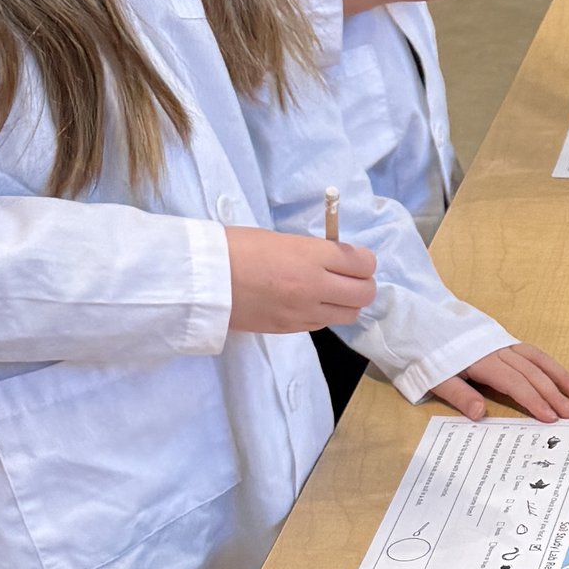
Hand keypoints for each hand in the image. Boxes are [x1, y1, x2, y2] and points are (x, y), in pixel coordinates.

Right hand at [226, 226, 376, 333]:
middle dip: (363, 284)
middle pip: (365, 293)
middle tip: (349, 277)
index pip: (363, 263)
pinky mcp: (290, 329)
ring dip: (346, 303)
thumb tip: (332, 259)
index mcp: (312, 256)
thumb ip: (312, 251)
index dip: (364, 261)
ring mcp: (303, 312)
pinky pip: (323, 324)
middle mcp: (314, 286)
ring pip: (349, 315)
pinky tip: (307, 303)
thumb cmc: (235, 248)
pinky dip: (323, 315)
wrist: (203, 280)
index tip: (355, 258)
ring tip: (330, 293)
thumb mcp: (280, 239)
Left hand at [426, 341, 568, 421]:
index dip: (533, 401)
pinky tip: (562, 377)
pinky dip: (550, 365)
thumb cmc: (427, 355)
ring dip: (560, 377)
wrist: (419, 322)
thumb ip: (459, 395)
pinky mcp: (504, 341)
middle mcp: (498, 350)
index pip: (515, 383)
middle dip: (554, 394)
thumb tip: (481, 413)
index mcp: (482, 361)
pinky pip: (533, 353)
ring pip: (538, 360)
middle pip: (532, 373)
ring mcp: (504, 343)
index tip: (550, 418)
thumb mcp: (435, 378)